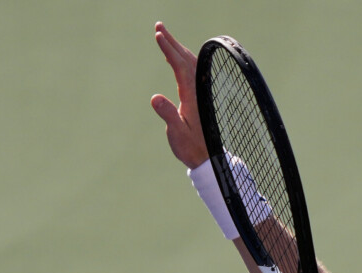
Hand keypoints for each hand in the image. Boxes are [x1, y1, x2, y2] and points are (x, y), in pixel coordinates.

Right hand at [148, 22, 206, 166]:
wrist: (206, 156)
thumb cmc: (191, 147)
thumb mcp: (177, 133)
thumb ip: (168, 115)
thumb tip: (155, 98)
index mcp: (191, 95)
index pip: (179, 66)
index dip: (169, 49)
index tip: (159, 36)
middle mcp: (196, 90)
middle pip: (185, 58)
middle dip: (172, 41)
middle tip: (159, 26)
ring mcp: (197, 92)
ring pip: (188, 63)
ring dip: (176, 48)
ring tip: (163, 36)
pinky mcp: (196, 96)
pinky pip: (188, 71)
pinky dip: (179, 60)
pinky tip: (171, 58)